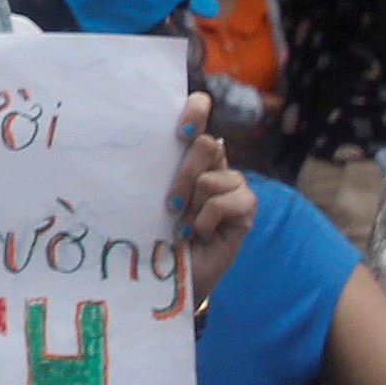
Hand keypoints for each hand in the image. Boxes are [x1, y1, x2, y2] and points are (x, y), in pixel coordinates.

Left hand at [169, 93, 255, 302]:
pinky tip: (199, 233)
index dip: (194, 110)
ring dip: (192, 204)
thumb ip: (154, 170)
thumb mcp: (148, 197)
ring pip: (214, 177)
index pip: (198, 117)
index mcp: (187, 156)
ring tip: (182, 224)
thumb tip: (140, 143)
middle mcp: (213, 165)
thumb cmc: (154, 233)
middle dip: (183, 175)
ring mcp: (232, 188)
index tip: (180, 127)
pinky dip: (207, 220)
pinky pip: (228, 202)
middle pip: (205, 145)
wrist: (169, 273)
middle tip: (169, 203)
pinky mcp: (245, 211)